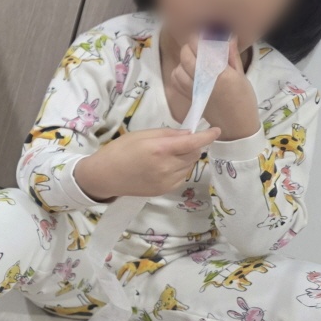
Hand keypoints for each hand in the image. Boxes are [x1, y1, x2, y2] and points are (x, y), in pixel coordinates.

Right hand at [75, 126, 221, 200]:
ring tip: (169, 155)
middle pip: (194, 154)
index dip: (207, 136)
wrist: (104, 176)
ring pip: (189, 166)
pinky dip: (180, 169)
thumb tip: (188, 134)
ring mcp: (166, 181)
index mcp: (160, 149)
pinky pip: (181, 177)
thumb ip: (167, 133)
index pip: (193, 142)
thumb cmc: (119, 151)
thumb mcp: (141, 134)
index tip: (216, 130)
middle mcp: (166, 167)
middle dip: (193, 146)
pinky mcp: (164, 190)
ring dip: (186, 158)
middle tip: (179, 142)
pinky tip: (165, 166)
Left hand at [169, 38, 260, 140]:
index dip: (197, 39)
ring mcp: (193, 90)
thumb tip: (227, 36)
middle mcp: (203, 81)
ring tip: (194, 58)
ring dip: (183, 60)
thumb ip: (231, 56)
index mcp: (219, 74)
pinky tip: (188, 71)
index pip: (200, 50)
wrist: (236, 126)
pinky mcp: (189, 97)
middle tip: (198, 44)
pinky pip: (176, 81)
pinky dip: (178, 72)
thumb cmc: (243, 100)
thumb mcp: (241, 75)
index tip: (202, 34)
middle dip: (190, 47)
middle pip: (186, 57)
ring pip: (178, 68)